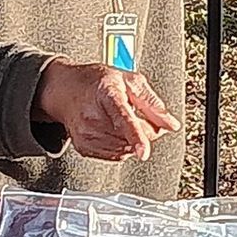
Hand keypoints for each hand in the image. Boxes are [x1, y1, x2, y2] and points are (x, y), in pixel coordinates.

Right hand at [34, 59, 179, 161]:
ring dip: (133, 140)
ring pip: (126, 150)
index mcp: (106, 94)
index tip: (143, 151)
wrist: (66, 90)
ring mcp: (86, 134)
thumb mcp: (129, 80)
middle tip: (140, 115)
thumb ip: (152, 103)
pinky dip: (122, 146)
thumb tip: (170, 124)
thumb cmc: (97, 82)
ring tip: (122, 119)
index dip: (136, 136)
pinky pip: (115, 156)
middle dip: (145, 131)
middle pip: (131, 137)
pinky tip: (114, 130)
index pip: (123, 119)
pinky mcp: (84, 147)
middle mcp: (93, 116)